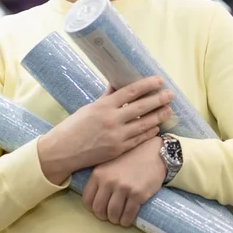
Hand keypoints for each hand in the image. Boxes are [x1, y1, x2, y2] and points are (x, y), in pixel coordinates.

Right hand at [37, 77, 173, 184]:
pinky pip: (139, 140)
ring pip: (144, 124)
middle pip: (142, 107)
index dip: (147, 85)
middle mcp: (112, 120)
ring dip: (159, 116)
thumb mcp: (89, 108)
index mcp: (103, 106)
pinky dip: (149, 132)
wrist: (62, 152)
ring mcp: (116, 136)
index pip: (131, 92)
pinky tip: (157, 127)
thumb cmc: (73, 128)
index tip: (159, 80)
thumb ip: (106, 98)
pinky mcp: (118, 150)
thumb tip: (117, 85)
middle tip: (171, 94)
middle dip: (159, 100)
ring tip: (169, 110)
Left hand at [82, 137, 165, 226]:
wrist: (154, 153)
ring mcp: (123, 188)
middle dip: (104, 216)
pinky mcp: (137, 194)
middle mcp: (109, 181)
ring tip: (119, 219)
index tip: (100, 209)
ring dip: (115, 220)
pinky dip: (126, 221)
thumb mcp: (109, 163)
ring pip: (113, 214)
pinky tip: (127, 220)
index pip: (87, 199)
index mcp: (98, 174)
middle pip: (99, 209)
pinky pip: (128, 215)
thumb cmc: (131, 159)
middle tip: (110, 216)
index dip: (93, 208)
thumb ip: (100, 178)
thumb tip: (94, 198)